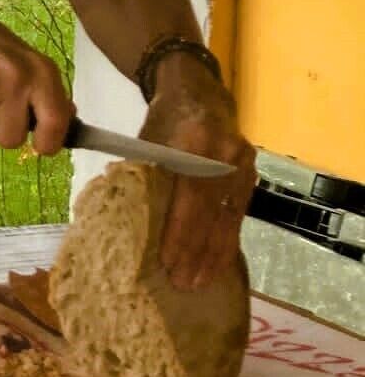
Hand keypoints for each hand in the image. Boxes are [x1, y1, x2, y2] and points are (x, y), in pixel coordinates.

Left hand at [143, 63, 254, 289]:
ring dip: (215, 253)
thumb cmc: (163, 121)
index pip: (189, 196)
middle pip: (210, 212)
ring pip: (228, 217)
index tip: (168, 262)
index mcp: (195, 140)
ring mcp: (243, 165)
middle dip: (197, 252)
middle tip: (183, 284)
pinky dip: (227, 240)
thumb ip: (142, 176)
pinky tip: (219, 263)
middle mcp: (225, 153)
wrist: (198, 92)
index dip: (180, 232)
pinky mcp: (251, 176)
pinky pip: (238, 214)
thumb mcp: (146, 141)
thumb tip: (125, 221)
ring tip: (201, 282)